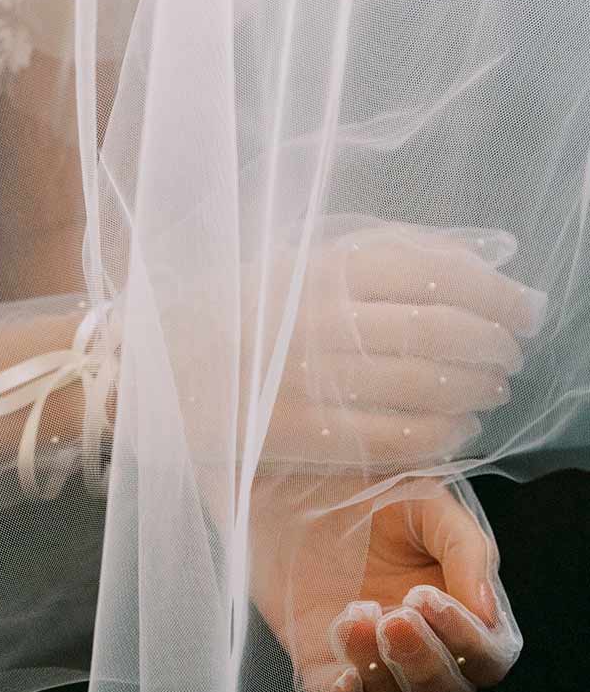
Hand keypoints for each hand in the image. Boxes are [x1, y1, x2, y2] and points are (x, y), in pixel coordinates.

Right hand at [240, 223, 544, 475]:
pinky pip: (402, 438)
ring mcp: (316, 381)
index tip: (525, 305)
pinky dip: (447, 434)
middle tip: (512, 350)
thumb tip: (476, 259)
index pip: (436, 273)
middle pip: (442, 331)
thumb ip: (382, 253)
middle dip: (496, 343)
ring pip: (429, 388)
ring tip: (492, 387)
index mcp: (324, 267)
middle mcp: (323, 320)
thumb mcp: (301, 259)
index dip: (496, 292)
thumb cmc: (244, 309)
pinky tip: (458, 427)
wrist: (166, 367)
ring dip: (479, 389)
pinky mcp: (310, 435)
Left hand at [249, 475, 521, 691]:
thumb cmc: (363, 482)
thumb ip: (466, 548)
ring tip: (353, 614)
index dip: (466, 641)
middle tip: (394, 616)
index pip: (487, 657)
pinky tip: (343, 677)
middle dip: (426, 665)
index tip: (424, 596)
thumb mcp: (424, 498)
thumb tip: (488, 611)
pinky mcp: (318, 664)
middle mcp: (419, 642)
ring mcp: (368, 658)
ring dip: (381, 672)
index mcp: (456, 606)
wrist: (283, 473)